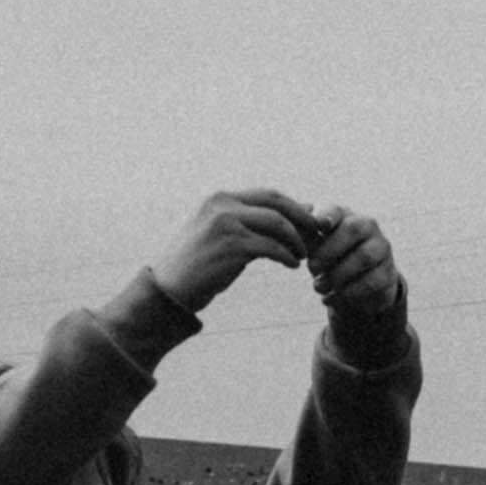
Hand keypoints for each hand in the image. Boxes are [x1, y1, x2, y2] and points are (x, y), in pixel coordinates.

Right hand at [151, 188, 316, 315]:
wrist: (168, 289)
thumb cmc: (198, 266)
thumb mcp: (222, 238)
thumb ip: (251, 225)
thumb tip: (288, 214)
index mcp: (220, 199)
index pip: (267, 194)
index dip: (293, 207)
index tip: (309, 222)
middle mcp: (223, 205)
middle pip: (275, 202)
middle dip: (301, 216)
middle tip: (317, 232)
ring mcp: (226, 223)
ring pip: (276, 223)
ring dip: (296, 239)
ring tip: (303, 255)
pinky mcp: (231, 245)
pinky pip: (270, 247)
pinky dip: (286, 256)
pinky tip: (292, 265)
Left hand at [303, 207, 400, 323]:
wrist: (359, 286)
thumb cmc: (332, 259)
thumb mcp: (315, 247)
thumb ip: (302, 237)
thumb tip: (290, 226)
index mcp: (346, 217)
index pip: (337, 211)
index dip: (328, 216)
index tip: (318, 225)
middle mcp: (368, 228)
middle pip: (353, 229)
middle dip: (330, 249)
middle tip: (312, 267)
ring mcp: (382, 249)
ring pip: (364, 257)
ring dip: (338, 274)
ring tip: (318, 287)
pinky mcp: (388, 274)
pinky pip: (371, 282)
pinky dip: (347, 292)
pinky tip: (329, 298)